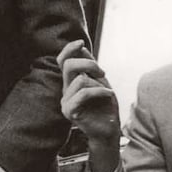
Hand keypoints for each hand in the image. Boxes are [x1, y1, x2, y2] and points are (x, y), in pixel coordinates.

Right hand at [58, 40, 121, 171]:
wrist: (109, 129)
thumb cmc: (105, 106)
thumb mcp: (100, 81)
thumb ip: (90, 66)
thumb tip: (80, 47)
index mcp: (70, 82)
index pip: (62, 60)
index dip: (69, 49)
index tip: (81, 42)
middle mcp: (65, 90)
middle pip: (68, 65)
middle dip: (89, 63)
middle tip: (102, 73)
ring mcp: (66, 101)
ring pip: (79, 80)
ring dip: (98, 84)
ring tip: (107, 92)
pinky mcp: (70, 112)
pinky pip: (83, 94)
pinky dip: (100, 92)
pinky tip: (109, 96)